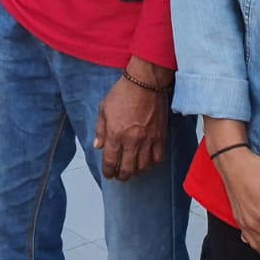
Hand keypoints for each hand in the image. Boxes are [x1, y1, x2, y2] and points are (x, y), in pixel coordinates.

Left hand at [93, 64, 170, 179]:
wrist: (144, 83)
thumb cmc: (122, 93)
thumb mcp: (103, 109)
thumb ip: (100, 130)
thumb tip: (98, 146)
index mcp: (115, 134)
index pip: (111, 161)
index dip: (108, 172)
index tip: (108, 174)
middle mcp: (132, 141)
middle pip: (127, 169)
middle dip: (122, 176)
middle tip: (119, 176)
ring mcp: (148, 140)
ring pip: (143, 167)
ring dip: (137, 172)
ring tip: (133, 171)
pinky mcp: (160, 137)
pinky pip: (158, 158)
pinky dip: (152, 164)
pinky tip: (147, 162)